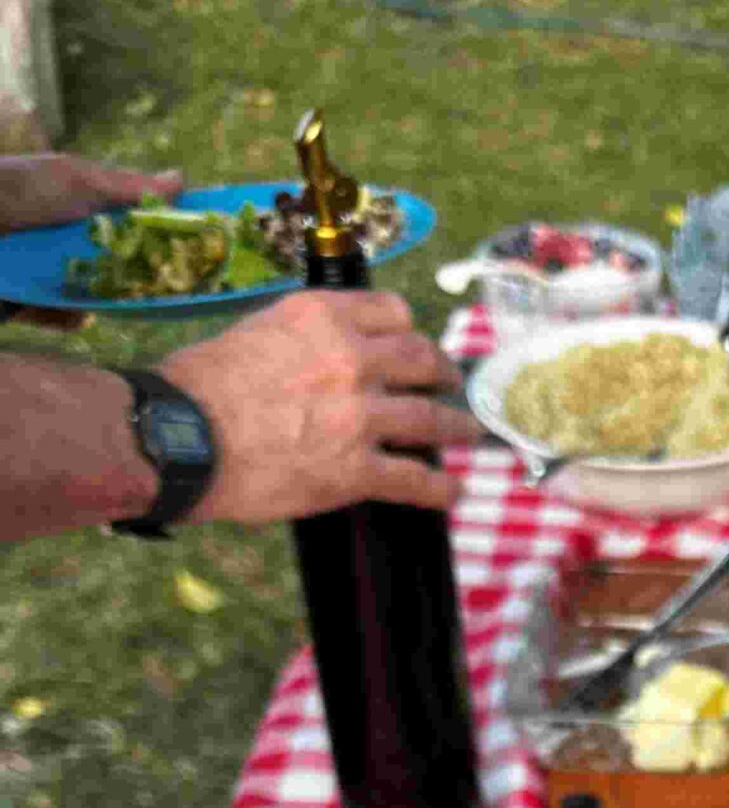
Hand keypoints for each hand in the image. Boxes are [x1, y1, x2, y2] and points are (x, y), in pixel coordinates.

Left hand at [0, 156, 187, 330]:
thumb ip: (128, 186)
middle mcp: (79, 245)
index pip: (139, 232)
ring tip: (106, 296)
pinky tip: (73, 310)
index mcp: (93, 214)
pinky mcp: (38, 300)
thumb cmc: (23, 188)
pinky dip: (68, 315)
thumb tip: (181, 179)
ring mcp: (59, 274)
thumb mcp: (77, 178)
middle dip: (143, 281)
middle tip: (163, 289)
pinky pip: (66, 316)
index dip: (166, 244)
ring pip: (100, 297)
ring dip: (107, 300)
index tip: (196, 256)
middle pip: (126, 271)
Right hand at [161, 288, 478, 520]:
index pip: (390, 312)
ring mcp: (359, 416)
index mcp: (321, 318)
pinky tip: (452, 494)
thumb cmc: (197, 388)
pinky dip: (440, 489)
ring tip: (468, 433)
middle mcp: (349, 359)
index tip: (413, 341)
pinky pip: (415, 480)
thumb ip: (296, 343)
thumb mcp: (252, 334)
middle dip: (443, 372)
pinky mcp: (357, 470)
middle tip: (452, 383)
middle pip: (421, 360)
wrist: (181, 437)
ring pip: (431, 420)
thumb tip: (312, 360)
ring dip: (456, 428)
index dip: (408, 330)